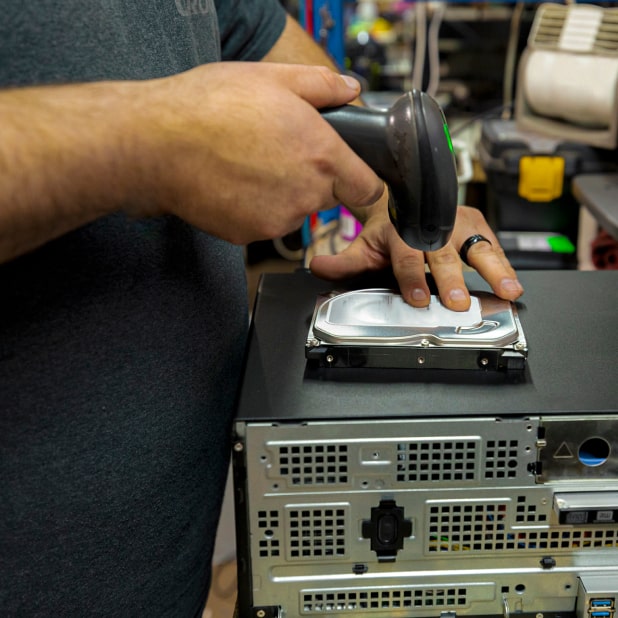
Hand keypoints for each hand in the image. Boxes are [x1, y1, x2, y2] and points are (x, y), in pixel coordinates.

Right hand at [132, 62, 383, 243]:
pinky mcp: (251, 234)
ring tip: (249, 165)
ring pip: (295, 211)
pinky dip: (256, 209)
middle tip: (279, 154)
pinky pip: (266, 223)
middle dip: (313, 179)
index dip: (361, 179)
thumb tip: (350, 90)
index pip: (367, 188)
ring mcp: (279, 219)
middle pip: (328, 197)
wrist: (157, 144)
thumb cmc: (209, 107)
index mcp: (322, 155)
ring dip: (283, 194)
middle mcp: (306, 194)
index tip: (349, 173)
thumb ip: (321, 85)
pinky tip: (234, 183)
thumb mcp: (271, 77)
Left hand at [309, 199, 522, 310]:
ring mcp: (457, 223)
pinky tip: (514, 282)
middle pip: (444, 254)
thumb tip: (318, 267)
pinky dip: (505, 264)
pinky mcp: (476, 225)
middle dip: (452, 278)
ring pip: (477, 246)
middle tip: (458, 301)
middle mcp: (432, 225)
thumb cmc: (388, 228)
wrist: (406, 199)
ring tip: (509, 290)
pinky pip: (493, 245)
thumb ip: (344, 262)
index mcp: (402, 230)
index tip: (418, 298)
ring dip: (494, 269)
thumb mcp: (364, 245)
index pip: (406, 256)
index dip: (411, 278)